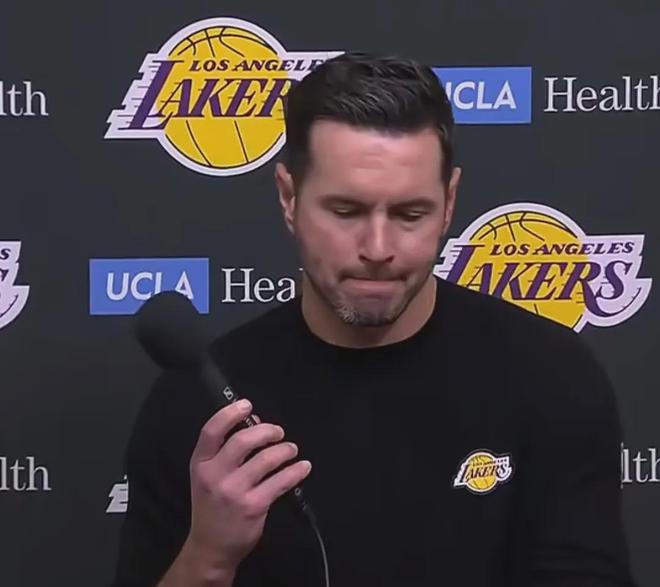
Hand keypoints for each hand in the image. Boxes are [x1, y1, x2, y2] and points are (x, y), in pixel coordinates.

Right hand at [183, 399, 311, 575]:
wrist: (211, 549)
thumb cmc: (211, 507)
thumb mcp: (207, 477)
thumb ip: (224, 453)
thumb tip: (254, 425)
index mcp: (201, 464)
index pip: (211, 431)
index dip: (230, 414)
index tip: (247, 405)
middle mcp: (215, 475)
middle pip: (243, 440)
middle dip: (266, 431)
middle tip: (278, 432)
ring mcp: (234, 491)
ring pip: (266, 459)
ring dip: (284, 450)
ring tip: (291, 450)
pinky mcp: (254, 505)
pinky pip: (281, 481)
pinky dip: (296, 471)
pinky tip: (302, 467)